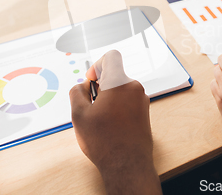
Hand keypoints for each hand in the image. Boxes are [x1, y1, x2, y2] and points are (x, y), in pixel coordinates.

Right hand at [69, 50, 160, 194]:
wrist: (128, 165)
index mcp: (119, 82)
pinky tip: (110, 125)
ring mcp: (142, 100)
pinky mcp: (144, 112)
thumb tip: (82, 86)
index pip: (110, 56)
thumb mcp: (79, 115)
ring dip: (108, 98)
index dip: (97, 65)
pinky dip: (117, 107)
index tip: (91, 82)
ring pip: (121, 89)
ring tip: (100, 120)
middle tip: (90, 106)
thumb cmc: (105, 141)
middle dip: (100, 86)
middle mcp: (134, 87)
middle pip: (114, 75)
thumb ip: (77, 93)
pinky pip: (128, 101)